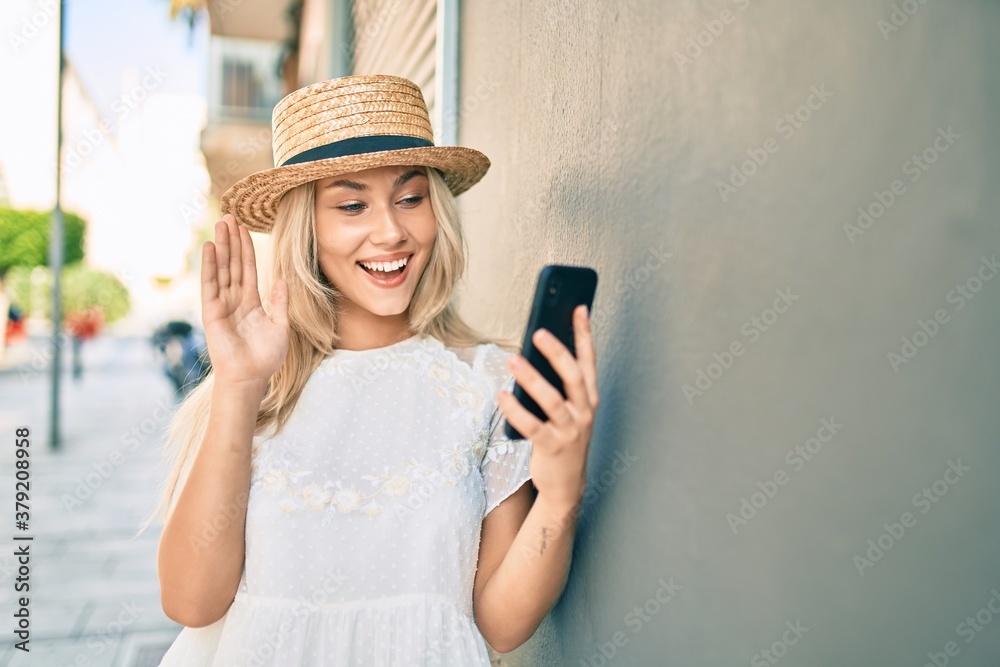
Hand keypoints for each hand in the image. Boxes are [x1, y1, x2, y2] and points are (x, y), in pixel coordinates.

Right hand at [201, 214, 289, 387]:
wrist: (250, 377)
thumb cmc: (265, 357)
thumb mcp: (280, 326)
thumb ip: (280, 302)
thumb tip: (282, 280)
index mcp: (251, 302)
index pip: (248, 269)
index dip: (246, 248)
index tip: (244, 228)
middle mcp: (235, 300)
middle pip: (233, 263)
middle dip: (231, 240)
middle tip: (229, 216)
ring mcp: (222, 304)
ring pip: (222, 269)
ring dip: (221, 246)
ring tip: (220, 224)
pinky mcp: (212, 312)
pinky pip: (210, 284)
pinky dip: (210, 265)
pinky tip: (210, 247)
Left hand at [497, 305, 599, 507]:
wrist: (566, 483)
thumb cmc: (562, 435)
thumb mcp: (566, 407)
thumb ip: (557, 382)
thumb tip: (535, 348)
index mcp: (589, 397)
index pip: (588, 359)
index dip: (584, 333)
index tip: (579, 307)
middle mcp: (584, 411)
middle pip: (572, 375)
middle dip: (557, 352)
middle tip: (538, 332)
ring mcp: (570, 430)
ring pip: (551, 400)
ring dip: (531, 378)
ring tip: (513, 360)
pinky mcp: (552, 447)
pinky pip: (532, 426)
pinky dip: (515, 410)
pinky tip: (501, 395)